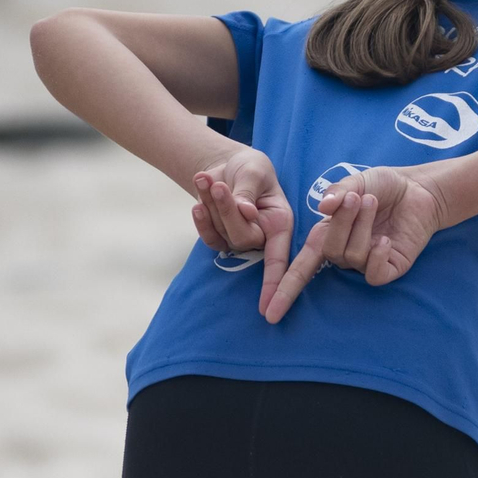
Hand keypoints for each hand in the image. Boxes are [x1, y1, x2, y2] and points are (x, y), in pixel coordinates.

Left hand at [190, 146, 294, 317]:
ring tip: (206, 180)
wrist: (230, 166)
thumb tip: (244, 212)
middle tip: (218, 186)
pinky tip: (197, 202)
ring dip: (210, 206)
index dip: (274, 284)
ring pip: (222, 235)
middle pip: (243, 240)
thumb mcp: (254, 170)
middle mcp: (262, 236)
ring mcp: (239, 239)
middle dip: (226, 211)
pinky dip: (200, 219)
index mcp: (280, 223)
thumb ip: (248, 190)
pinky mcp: (220, 236)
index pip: (279, 259)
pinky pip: (207, 237)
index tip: (267, 311)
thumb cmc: (251, 168)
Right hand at [262, 165, 446, 323]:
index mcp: (327, 235)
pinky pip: (374, 275)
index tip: (267, 313)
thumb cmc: (383, 186)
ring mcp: (366, 263)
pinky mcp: (389, 269)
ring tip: (374, 203)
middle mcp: (343, 253)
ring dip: (363, 227)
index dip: (284, 290)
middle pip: (330, 251)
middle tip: (357, 198)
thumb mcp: (356, 182)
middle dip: (342, 223)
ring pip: (353, 257)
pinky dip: (377, 256)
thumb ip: (339, 192)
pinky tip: (385, 239)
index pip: (301, 267)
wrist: (418, 189)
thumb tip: (324, 207)